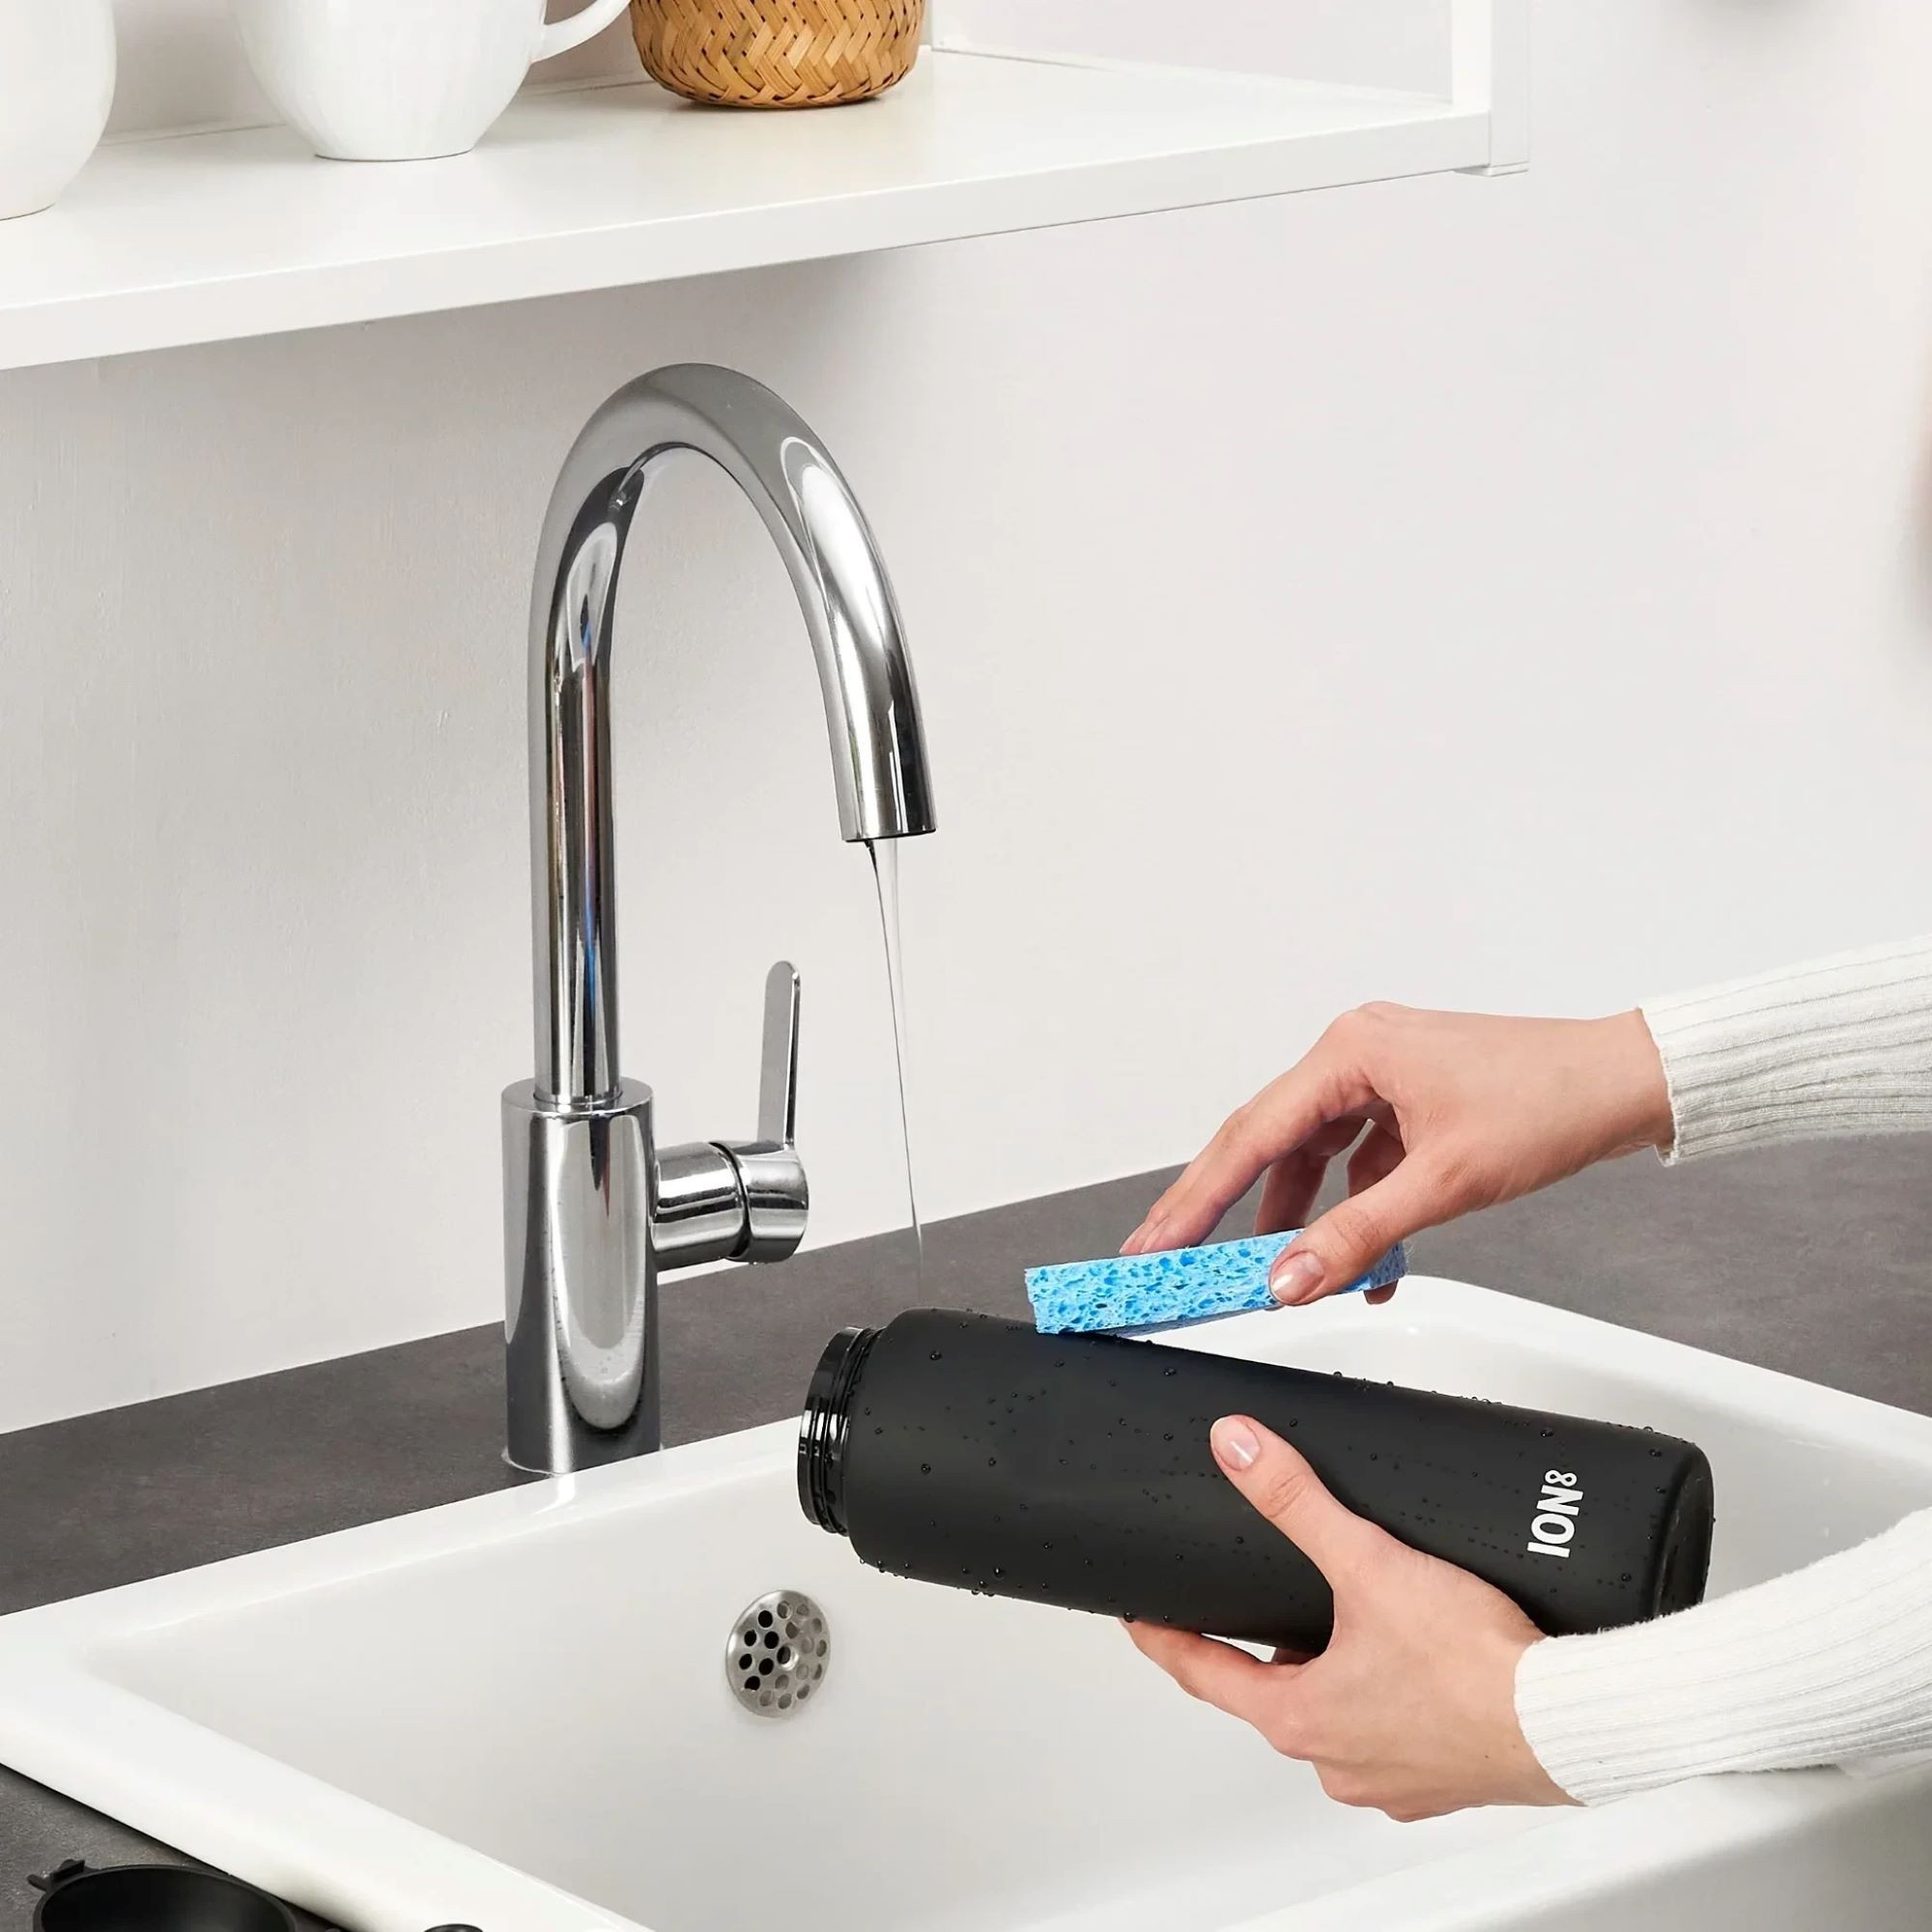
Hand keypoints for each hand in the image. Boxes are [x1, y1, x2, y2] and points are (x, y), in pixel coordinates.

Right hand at [1122, 1005, 1670, 1303]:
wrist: (1627, 1084)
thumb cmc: (1550, 1103)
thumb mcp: (1443, 1183)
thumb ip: (1357, 1235)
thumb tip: (1289, 1279)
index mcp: (1351, 1051)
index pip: (1251, 1134)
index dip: (1197, 1197)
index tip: (1156, 1242)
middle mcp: (1357, 1054)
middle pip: (1270, 1142)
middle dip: (1227, 1207)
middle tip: (1173, 1257)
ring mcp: (1385, 1078)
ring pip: (1314, 1157)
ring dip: (1300, 1218)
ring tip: (1277, 1274)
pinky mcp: (1411, 1105)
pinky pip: (1358, 1164)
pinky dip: (1353, 1212)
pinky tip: (1360, 1265)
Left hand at [1127, 1415, 1575, 1818]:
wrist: (1567, 1721)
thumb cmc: (1476, 1668)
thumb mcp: (1367, 1563)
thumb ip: (1298, 1501)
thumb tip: (1241, 1452)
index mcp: (1302, 1721)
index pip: (1204, 1674)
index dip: (1167, 1638)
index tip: (1143, 1621)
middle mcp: (1339, 1762)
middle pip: (1275, 1694)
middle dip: (1269, 1648)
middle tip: (1261, 1604)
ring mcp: (1393, 1779)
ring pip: (1339, 1716)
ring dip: (1338, 1671)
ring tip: (1356, 1620)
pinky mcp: (1445, 1776)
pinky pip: (1398, 1733)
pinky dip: (1394, 1696)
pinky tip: (1419, 1661)